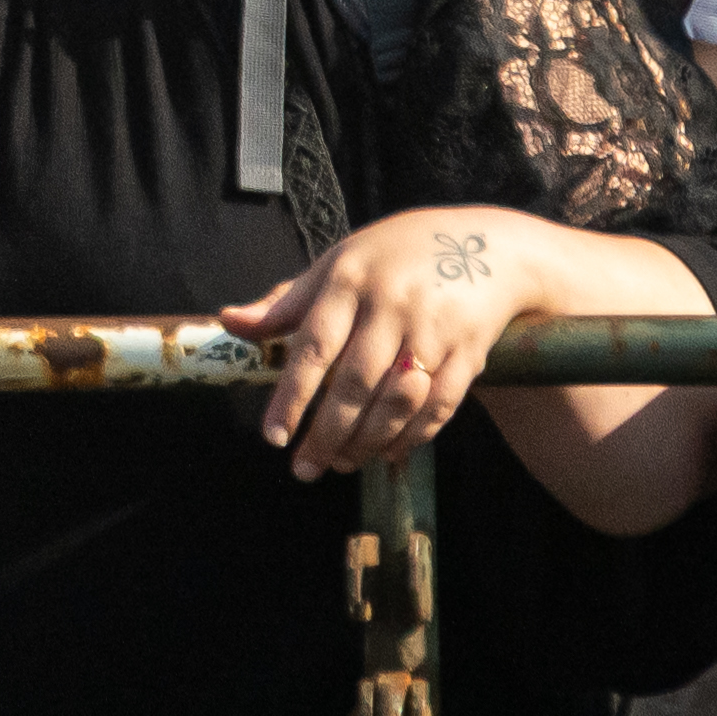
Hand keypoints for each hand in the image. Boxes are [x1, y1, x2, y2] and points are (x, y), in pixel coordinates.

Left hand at [224, 206, 538, 478]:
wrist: (487, 247)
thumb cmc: (395, 256)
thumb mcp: (339, 264)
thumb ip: (287, 302)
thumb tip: (229, 321)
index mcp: (351, 279)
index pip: (313, 346)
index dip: (291, 396)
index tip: (273, 436)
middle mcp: (391, 305)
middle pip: (353, 383)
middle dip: (327, 433)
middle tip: (304, 469)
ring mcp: (433, 329)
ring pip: (394, 402)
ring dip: (365, 442)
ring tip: (340, 463)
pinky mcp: (469, 353)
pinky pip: (437, 408)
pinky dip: (410, 437)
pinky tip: (386, 453)